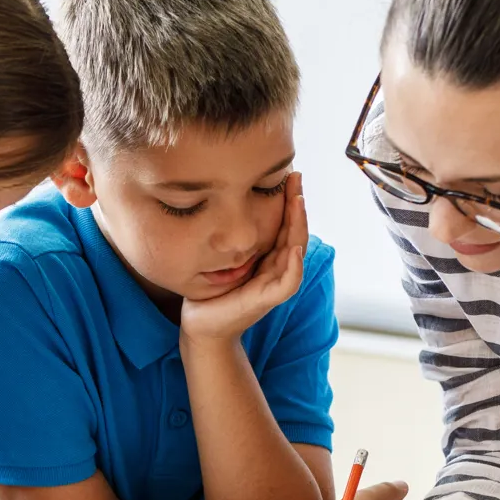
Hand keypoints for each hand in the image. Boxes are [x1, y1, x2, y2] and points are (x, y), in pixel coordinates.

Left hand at [178, 172, 307, 344]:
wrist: (201, 325)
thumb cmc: (211, 292)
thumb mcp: (223, 258)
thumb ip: (232, 239)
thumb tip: (225, 203)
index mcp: (268, 258)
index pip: (285, 224)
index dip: (289, 201)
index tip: (288, 174)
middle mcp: (276, 269)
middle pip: (295, 232)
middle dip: (297, 204)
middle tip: (296, 177)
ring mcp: (273, 285)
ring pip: (296, 252)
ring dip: (299, 227)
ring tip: (298, 202)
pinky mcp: (266, 300)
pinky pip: (288, 283)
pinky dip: (293, 267)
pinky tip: (293, 250)